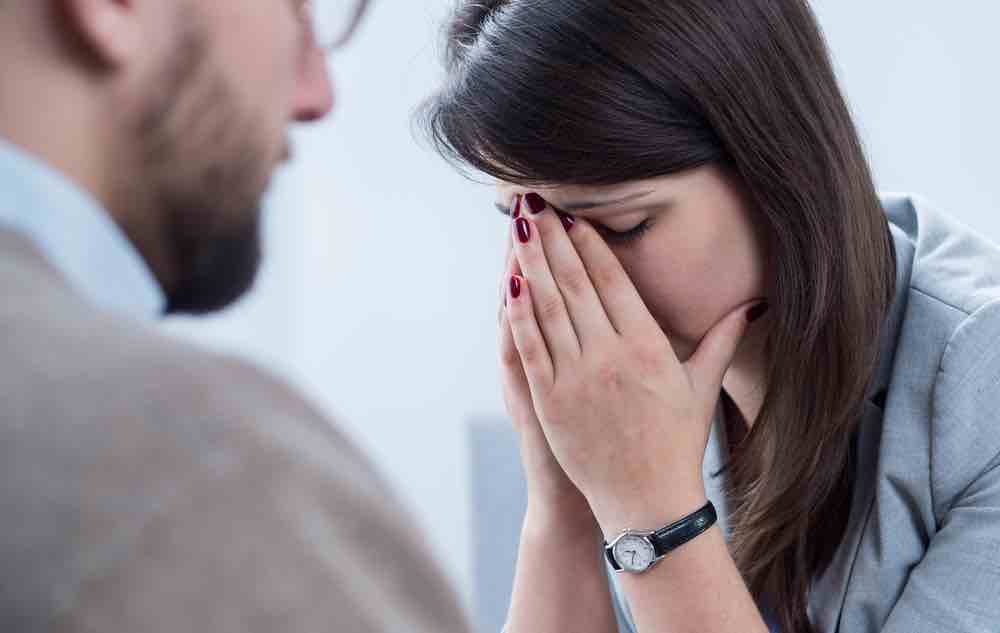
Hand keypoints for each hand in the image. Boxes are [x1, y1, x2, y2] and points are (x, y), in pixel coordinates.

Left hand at [504, 193, 766, 535]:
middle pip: (576, 283)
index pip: (614, 281)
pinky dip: (518, 314)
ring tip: (518, 227)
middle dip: (554, 238)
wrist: (647, 501)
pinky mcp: (550, 401)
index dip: (590, 244)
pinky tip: (509, 283)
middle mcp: (611, 355)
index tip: (574, 215)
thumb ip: (722, 340)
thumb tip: (753, 305)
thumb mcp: (702, 388)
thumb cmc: (676, 443)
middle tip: (536, 201)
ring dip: (530, 263)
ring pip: (548, 307)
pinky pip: (530, 347)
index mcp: (648, 346)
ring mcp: (577, 377)